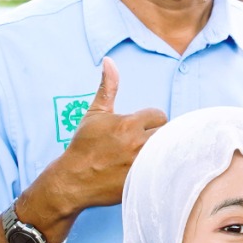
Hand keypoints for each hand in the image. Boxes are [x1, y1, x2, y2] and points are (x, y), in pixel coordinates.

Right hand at [33, 60, 166, 220]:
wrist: (74, 179)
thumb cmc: (84, 144)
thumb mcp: (95, 113)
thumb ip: (107, 87)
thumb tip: (109, 61)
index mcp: (128, 124)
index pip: (158, 115)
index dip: (151, 121)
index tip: (141, 129)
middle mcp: (137, 143)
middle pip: (168, 133)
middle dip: (160, 135)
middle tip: (148, 142)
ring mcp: (141, 164)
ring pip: (168, 151)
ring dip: (163, 151)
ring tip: (153, 155)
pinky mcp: (143, 181)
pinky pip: (165, 171)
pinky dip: (162, 168)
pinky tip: (153, 169)